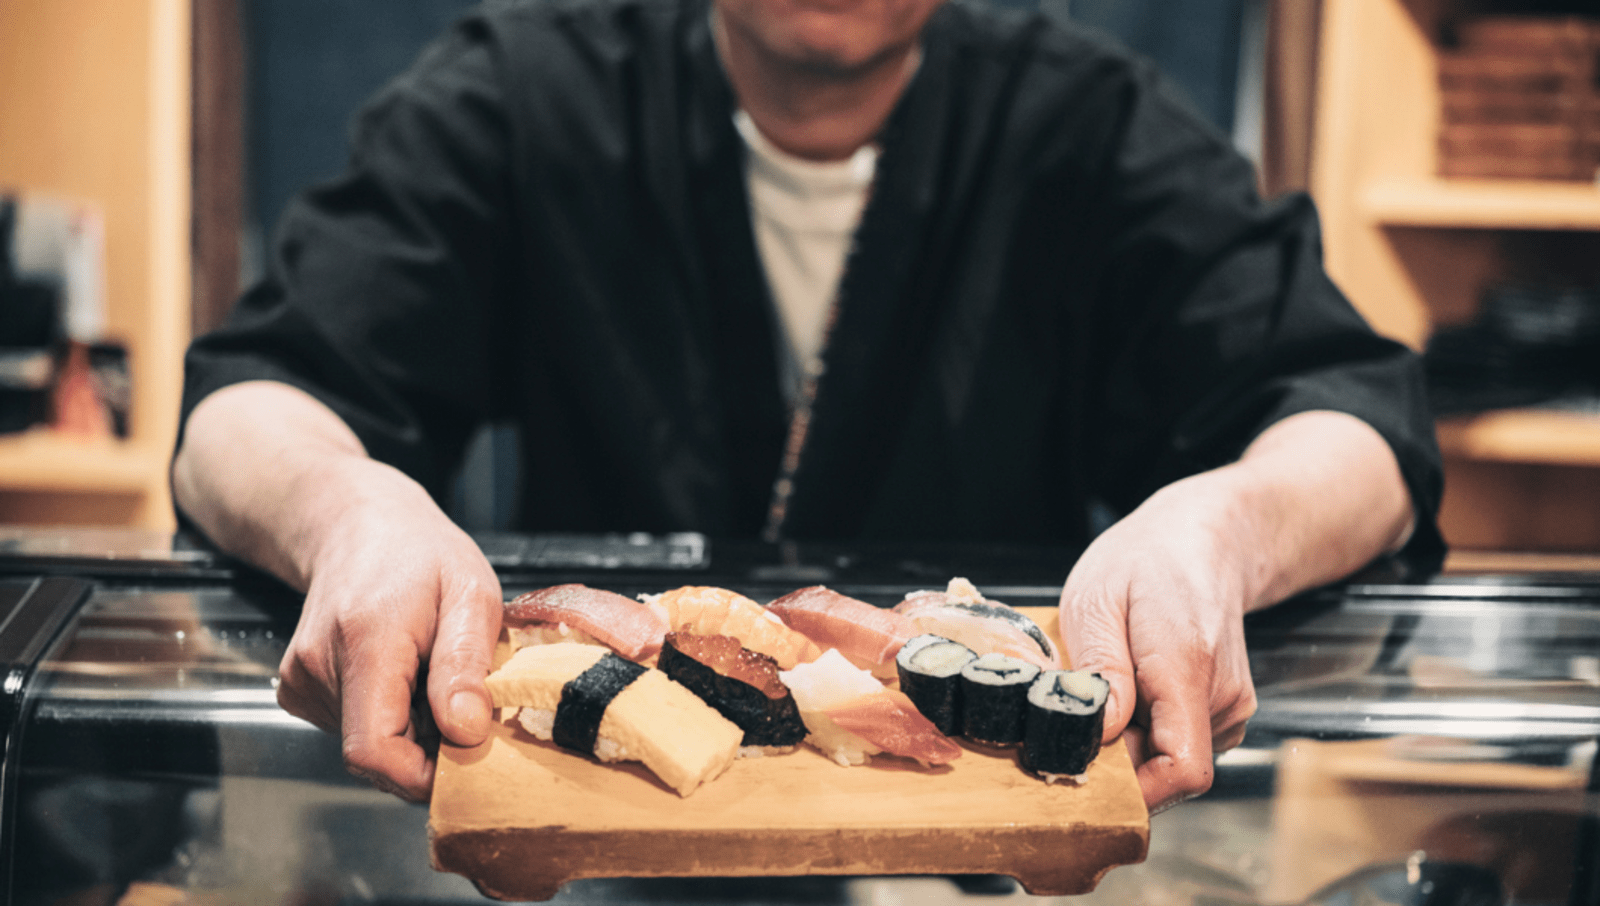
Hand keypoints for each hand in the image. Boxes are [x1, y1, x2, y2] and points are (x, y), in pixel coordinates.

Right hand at [274, 460, 502, 800]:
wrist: (358, 525)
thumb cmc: (420, 555)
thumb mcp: (469, 593)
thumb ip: (465, 664)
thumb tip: (466, 731)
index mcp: (363, 643)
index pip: (374, 751)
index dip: (422, 775)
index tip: (465, 758)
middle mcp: (317, 666)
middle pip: (374, 754)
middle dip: (427, 747)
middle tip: (460, 699)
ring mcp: (300, 679)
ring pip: (366, 743)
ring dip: (410, 727)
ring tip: (428, 672)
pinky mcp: (297, 689)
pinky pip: (352, 728)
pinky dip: (387, 716)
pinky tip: (401, 675)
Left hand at [1058, 469, 1258, 812]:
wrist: (1205, 539)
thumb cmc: (1147, 560)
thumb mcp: (1097, 599)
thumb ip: (1099, 668)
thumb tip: (1097, 733)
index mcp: (1187, 668)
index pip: (1180, 769)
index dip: (1133, 790)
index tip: (1085, 770)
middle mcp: (1221, 697)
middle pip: (1168, 770)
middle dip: (1116, 759)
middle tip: (1078, 711)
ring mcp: (1229, 706)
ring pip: (1170, 757)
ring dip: (1129, 739)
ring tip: (1111, 681)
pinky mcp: (1224, 710)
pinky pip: (1178, 741)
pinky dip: (1146, 728)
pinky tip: (1133, 683)